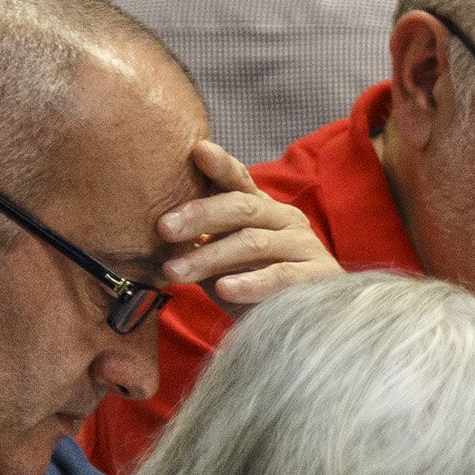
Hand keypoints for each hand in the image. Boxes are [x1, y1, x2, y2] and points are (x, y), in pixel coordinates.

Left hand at [157, 139, 343, 312]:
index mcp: (261, 209)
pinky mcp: (317, 276)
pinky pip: (280, 276)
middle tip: (164, 227)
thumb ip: (201, 242)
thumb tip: (157, 230)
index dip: (220, 165)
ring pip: (253, 242)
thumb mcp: (223, 259)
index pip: (239, 180)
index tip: (197, 151)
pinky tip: (224, 288)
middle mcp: (284, 219)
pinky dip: (250, 282)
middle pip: (241, 207)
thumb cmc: (255, 284)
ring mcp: (302, 246)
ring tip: (175, 271)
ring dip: (210, 256)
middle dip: (200, 215)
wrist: (305, 323)